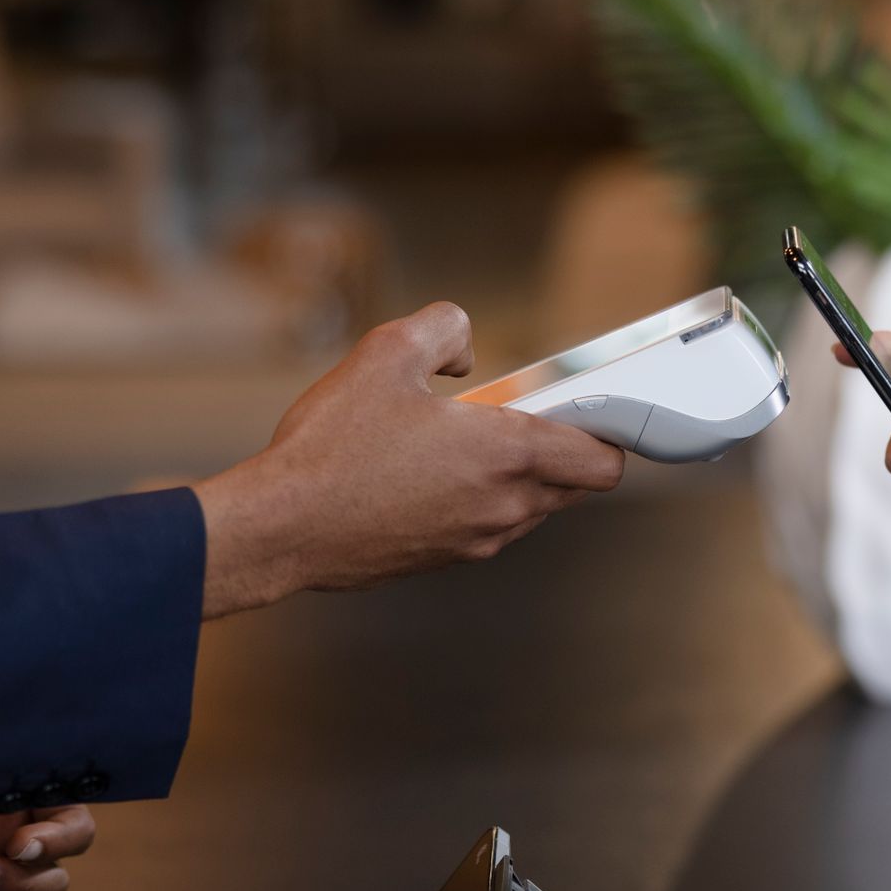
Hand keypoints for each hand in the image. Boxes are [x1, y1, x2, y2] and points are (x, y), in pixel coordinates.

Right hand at [195, 302, 625, 616]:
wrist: (282, 527)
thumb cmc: (332, 448)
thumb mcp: (387, 352)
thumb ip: (444, 330)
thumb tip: (464, 350)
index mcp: (509, 456)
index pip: (603, 462)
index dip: (608, 431)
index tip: (589, 408)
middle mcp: (504, 507)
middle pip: (574, 485)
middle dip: (560, 448)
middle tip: (515, 413)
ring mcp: (476, 540)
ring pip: (532, 507)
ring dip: (519, 475)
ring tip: (463, 441)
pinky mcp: (445, 560)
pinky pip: (489, 526)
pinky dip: (481, 499)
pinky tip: (430, 472)